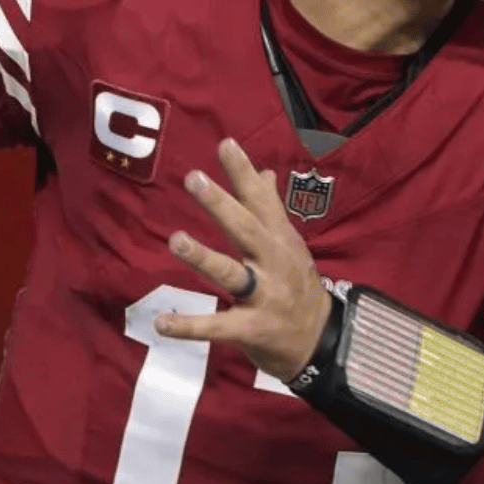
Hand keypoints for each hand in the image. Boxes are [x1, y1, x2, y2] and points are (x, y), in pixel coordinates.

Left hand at [158, 138, 333, 381]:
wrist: (322, 339)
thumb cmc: (298, 285)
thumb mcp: (290, 245)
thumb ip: (271, 209)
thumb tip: (264, 171)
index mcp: (280, 240)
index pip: (261, 200)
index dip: (243, 173)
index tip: (225, 144)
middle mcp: (273, 262)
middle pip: (246, 229)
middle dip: (220, 204)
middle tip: (194, 179)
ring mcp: (264, 296)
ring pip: (231, 273)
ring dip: (203, 257)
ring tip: (176, 240)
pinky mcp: (252, 328)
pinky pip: (218, 327)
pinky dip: (189, 326)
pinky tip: (161, 323)